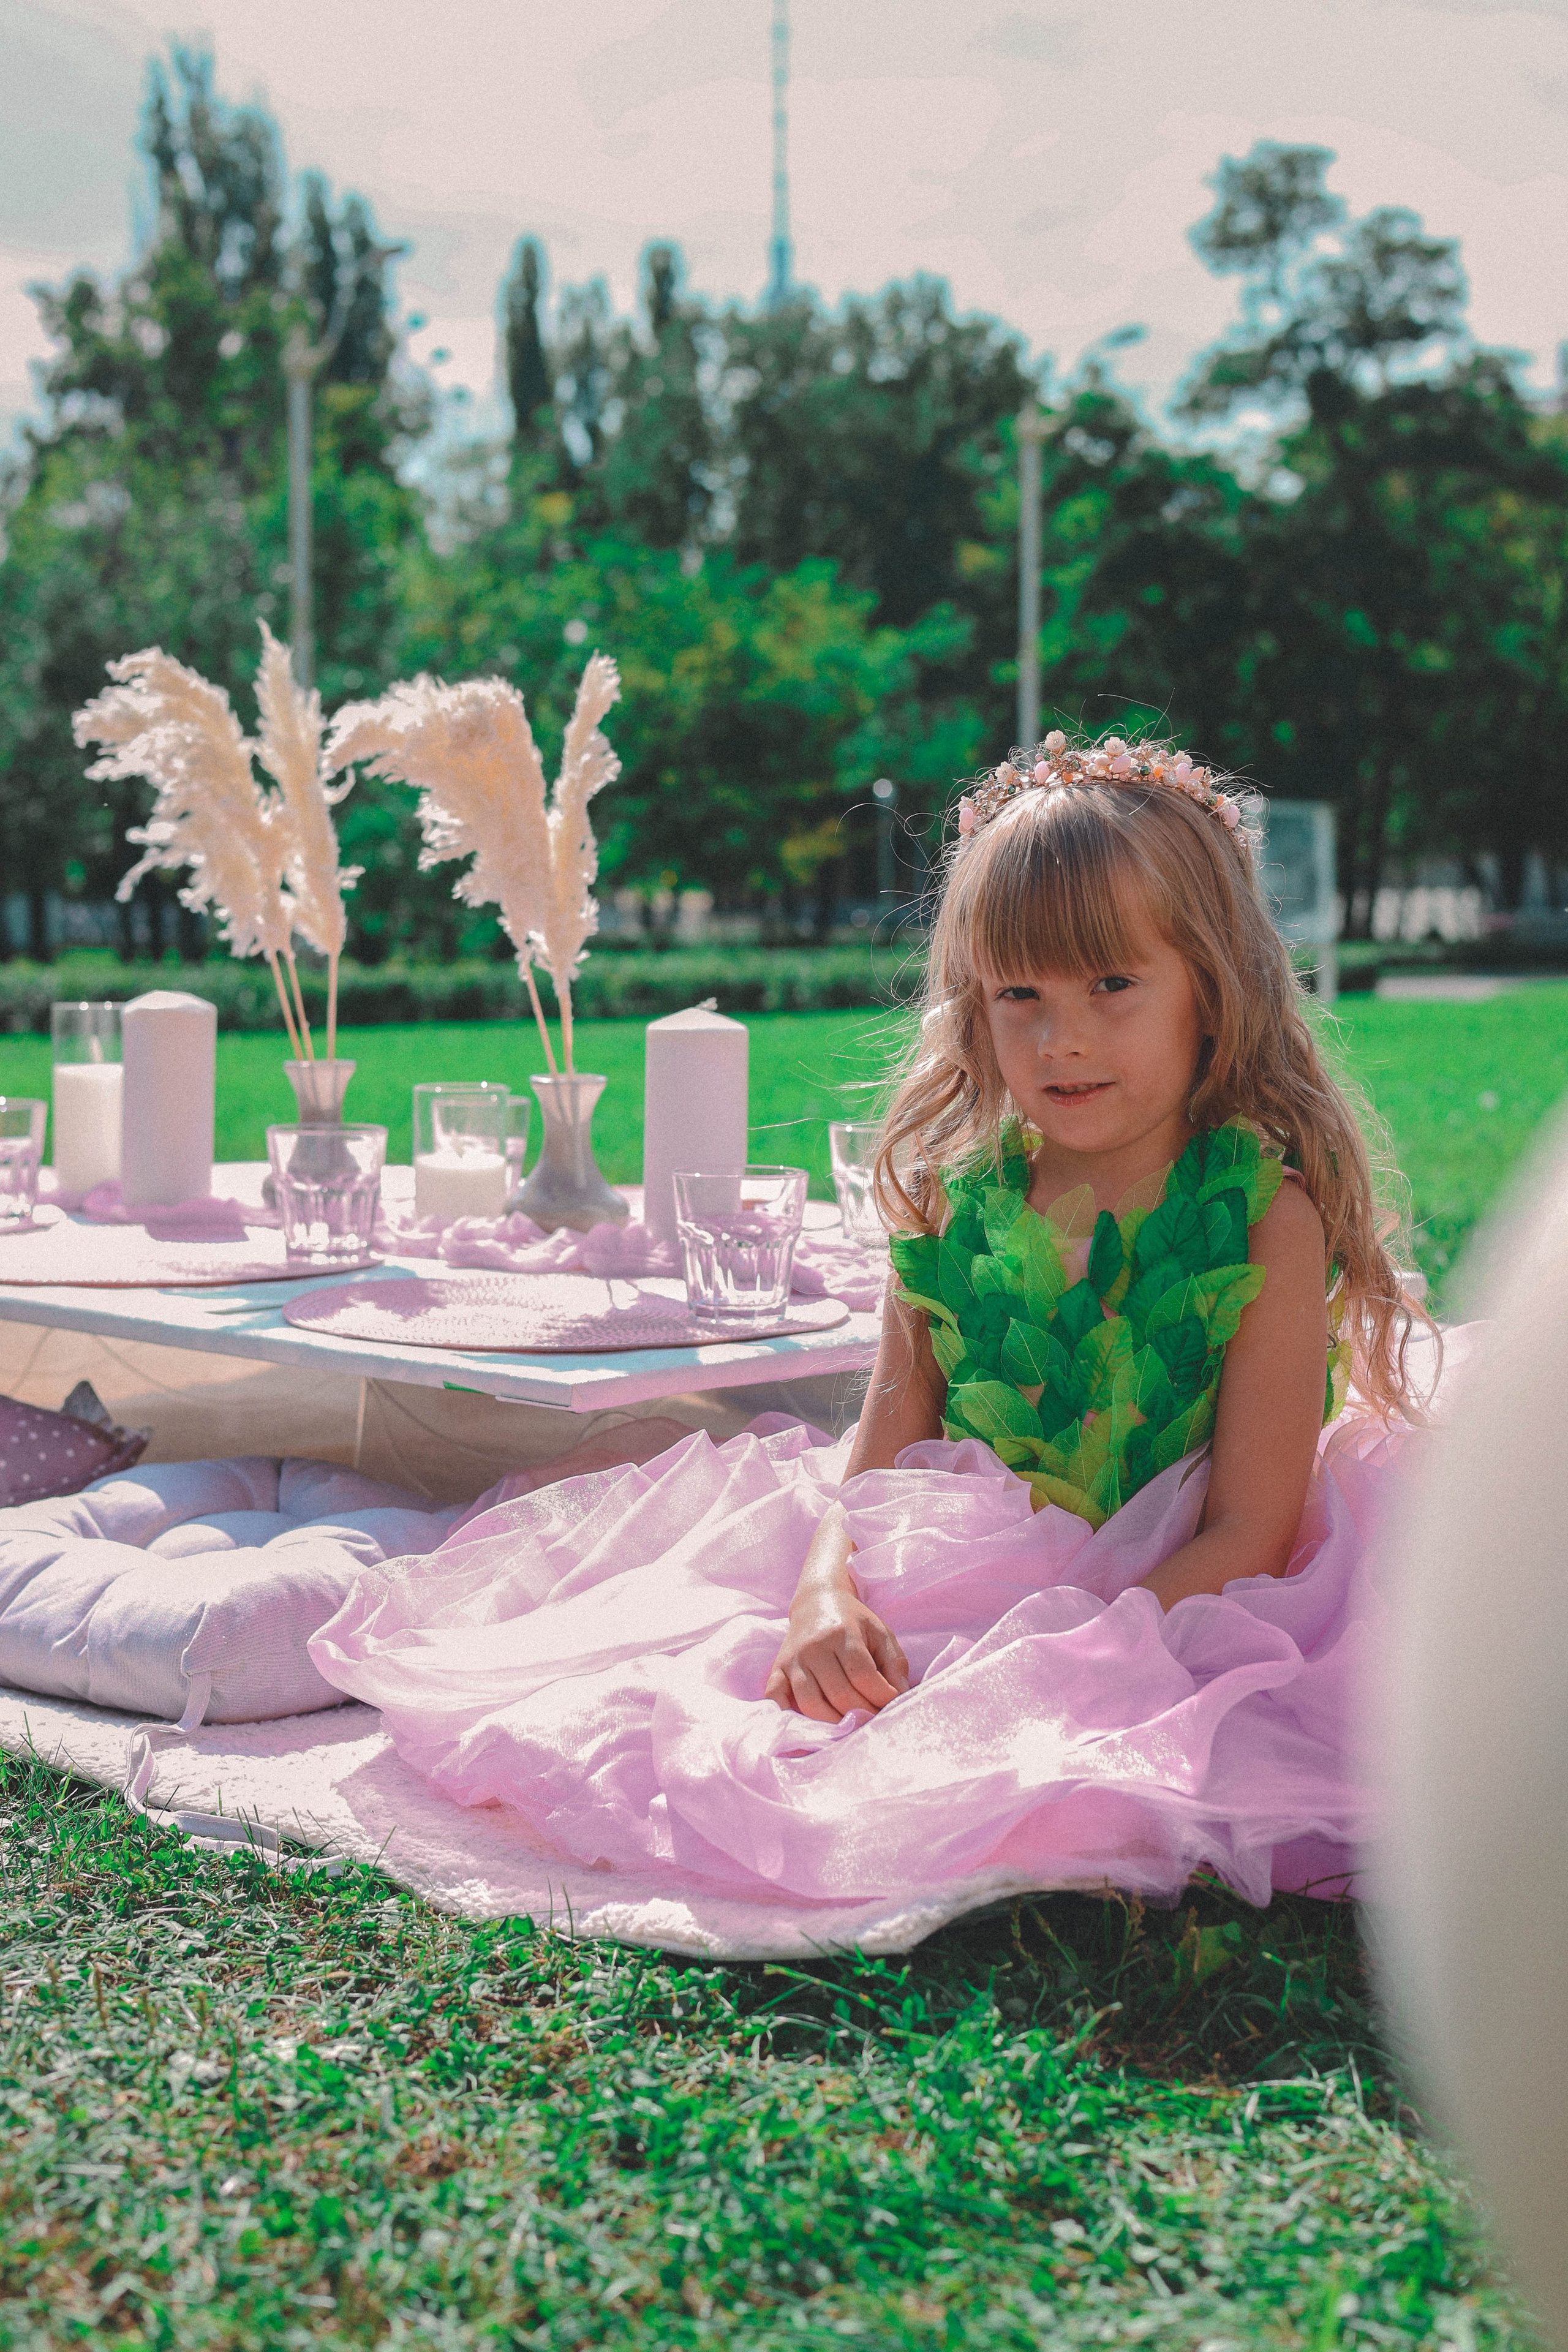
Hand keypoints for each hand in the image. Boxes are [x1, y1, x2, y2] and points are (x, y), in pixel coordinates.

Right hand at [765, 1593, 908, 1721]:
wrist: (817, 1601)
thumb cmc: (854, 1621)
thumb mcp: (881, 1633)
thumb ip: (895, 1664)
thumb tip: (900, 1696)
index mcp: (843, 1633)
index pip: (863, 1675)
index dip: (881, 1697)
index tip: (892, 1705)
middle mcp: (815, 1646)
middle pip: (839, 1694)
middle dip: (862, 1714)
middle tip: (874, 1720)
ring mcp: (793, 1659)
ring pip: (811, 1703)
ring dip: (834, 1723)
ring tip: (850, 1725)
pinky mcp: (778, 1668)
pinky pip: (775, 1697)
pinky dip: (787, 1715)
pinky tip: (807, 1726)